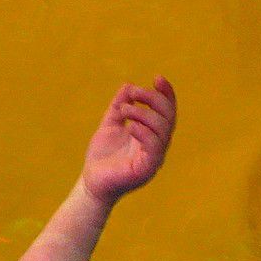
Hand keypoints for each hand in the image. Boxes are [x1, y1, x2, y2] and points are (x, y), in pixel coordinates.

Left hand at [80, 77, 175, 206]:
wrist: (91, 182)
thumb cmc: (102, 157)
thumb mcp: (110, 125)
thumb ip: (119, 107)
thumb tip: (127, 86)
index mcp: (152, 134)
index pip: (167, 111)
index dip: (167, 94)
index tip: (157, 78)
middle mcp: (158, 145)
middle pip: (168, 117)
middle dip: (153, 99)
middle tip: (134, 92)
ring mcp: (154, 158)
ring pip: (162, 129)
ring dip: (144, 113)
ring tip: (124, 110)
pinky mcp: (146, 169)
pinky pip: (154, 147)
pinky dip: (144, 132)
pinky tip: (129, 126)